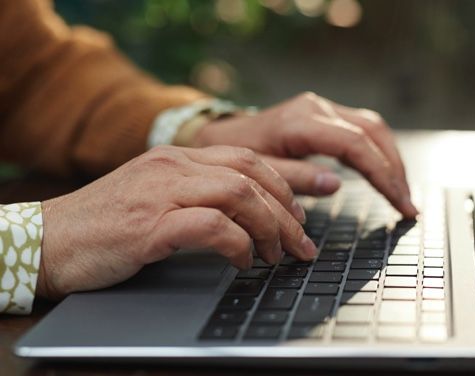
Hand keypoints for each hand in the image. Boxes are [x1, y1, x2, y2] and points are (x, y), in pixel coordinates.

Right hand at [37, 145, 315, 298]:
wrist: (47, 241)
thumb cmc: (104, 225)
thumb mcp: (156, 196)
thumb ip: (197, 195)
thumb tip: (248, 216)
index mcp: (176, 157)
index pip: (247, 158)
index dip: (283, 185)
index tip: (300, 214)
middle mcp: (172, 166)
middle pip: (252, 175)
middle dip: (287, 212)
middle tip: (301, 243)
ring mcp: (160, 192)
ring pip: (239, 195)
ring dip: (270, 229)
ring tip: (277, 256)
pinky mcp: (150, 225)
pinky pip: (212, 226)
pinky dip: (238, 245)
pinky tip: (242, 262)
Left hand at [190, 92, 418, 217]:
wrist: (217, 134)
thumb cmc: (233, 156)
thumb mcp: (258, 172)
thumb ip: (296, 178)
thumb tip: (335, 185)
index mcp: (300, 122)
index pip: (356, 145)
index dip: (383, 175)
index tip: (400, 204)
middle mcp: (317, 109)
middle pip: (372, 133)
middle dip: (394, 169)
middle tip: (407, 204)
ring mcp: (323, 109)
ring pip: (373, 129)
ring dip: (391, 161)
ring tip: (401, 194)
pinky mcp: (325, 116)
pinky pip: (362, 131)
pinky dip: (379, 154)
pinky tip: (385, 176)